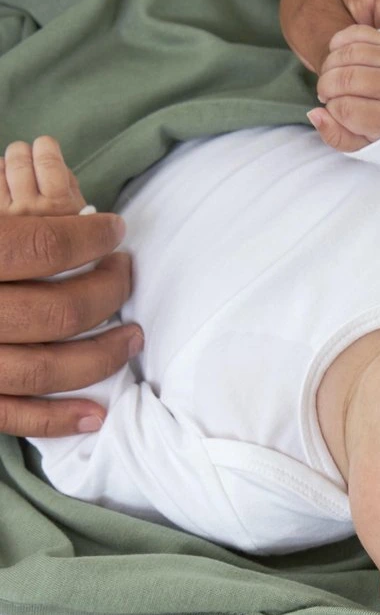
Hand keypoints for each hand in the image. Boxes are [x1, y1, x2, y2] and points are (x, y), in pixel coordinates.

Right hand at [0, 138, 140, 437]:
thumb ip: (5, 215)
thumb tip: (61, 195)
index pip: (42, 245)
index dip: (90, 237)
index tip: (114, 230)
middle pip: (58, 309)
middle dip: (108, 292)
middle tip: (126, 273)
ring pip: (46, 368)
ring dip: (101, 357)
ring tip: (132, 338)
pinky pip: (12, 416)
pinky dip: (56, 419)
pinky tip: (94, 414)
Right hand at [308, 25, 379, 152]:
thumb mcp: (360, 143)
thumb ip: (335, 136)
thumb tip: (314, 114)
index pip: (345, 109)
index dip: (330, 109)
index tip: (333, 111)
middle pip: (345, 79)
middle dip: (325, 86)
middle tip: (324, 93)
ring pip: (349, 54)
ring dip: (329, 65)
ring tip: (330, 77)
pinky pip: (357, 33)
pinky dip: (338, 42)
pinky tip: (336, 56)